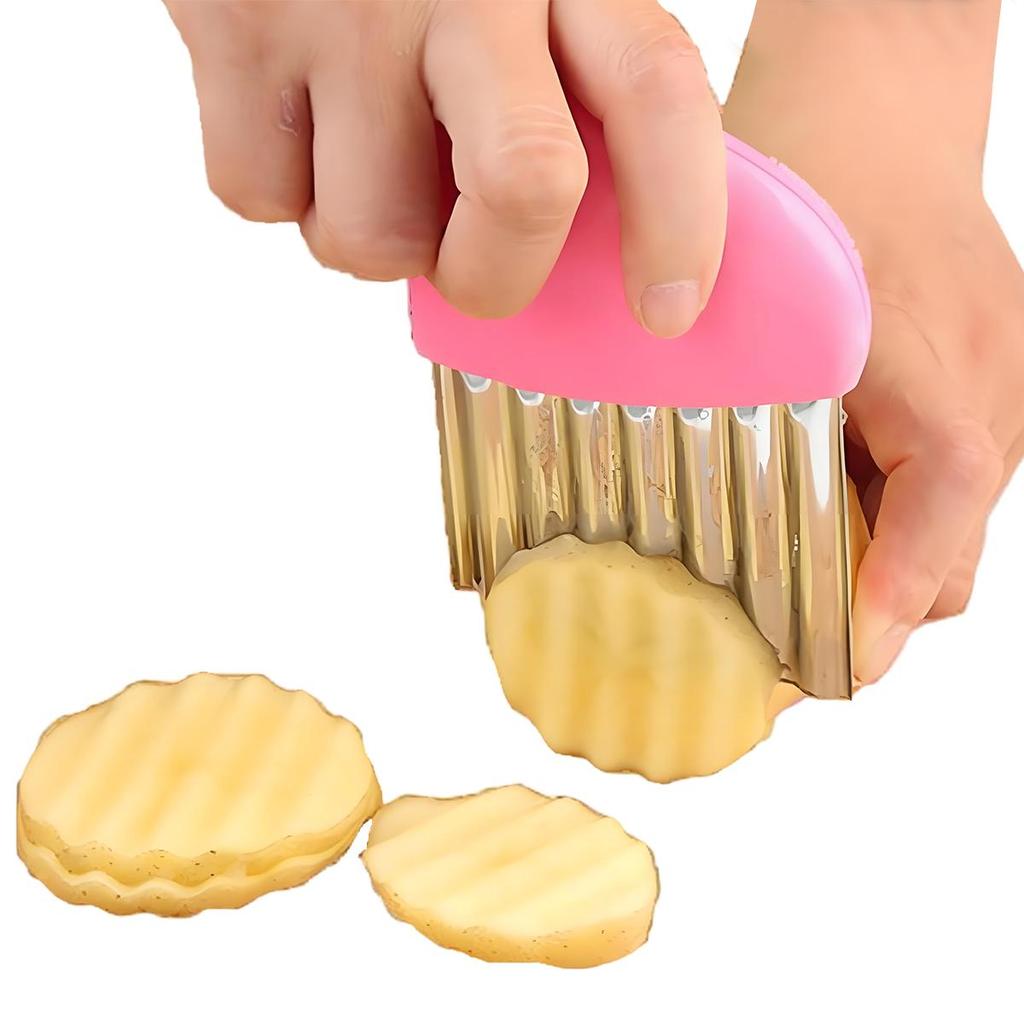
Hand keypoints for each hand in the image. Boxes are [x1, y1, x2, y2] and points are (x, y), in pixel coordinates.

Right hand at [164, 0, 725, 337]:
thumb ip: (578, 72)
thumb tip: (595, 234)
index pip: (654, 95)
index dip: (678, 220)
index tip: (669, 307)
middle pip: (522, 192)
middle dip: (497, 275)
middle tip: (475, 260)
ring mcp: (336, 6)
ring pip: (371, 237)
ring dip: (376, 234)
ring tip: (368, 154)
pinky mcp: (227, 26)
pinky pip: (261, 200)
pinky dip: (283, 194)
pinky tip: (298, 123)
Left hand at [725, 0, 1023, 682]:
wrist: (878, 97)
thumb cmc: (827, 174)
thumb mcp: (778, 304)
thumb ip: (768, 418)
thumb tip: (713, 529)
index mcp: (951, 405)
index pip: (925, 563)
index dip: (866, 629)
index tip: (814, 673)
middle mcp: (993, 410)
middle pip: (934, 566)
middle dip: (855, 607)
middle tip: (760, 626)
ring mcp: (995, 394)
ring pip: (935, 526)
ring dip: (860, 554)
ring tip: (768, 552)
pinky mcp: (976, 380)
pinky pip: (933, 475)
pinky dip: (873, 500)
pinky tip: (806, 478)